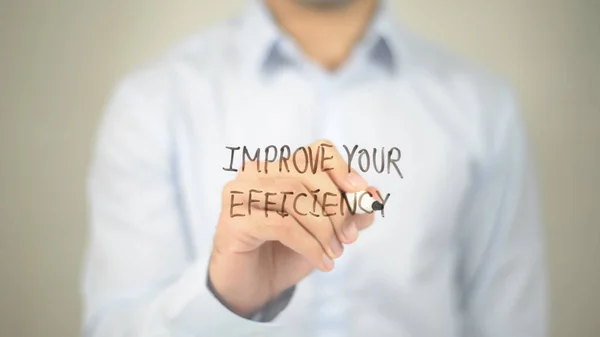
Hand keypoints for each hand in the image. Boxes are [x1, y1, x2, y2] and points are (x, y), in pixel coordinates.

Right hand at [208, 140, 376, 316]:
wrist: (253, 286)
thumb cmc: (286, 252)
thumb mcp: (326, 230)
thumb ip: (349, 212)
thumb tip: (373, 195)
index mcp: (279, 167)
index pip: (317, 151)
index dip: (343, 169)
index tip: (361, 195)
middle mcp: (256, 172)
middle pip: (307, 174)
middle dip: (336, 207)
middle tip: (349, 238)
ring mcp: (240, 193)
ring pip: (294, 197)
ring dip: (323, 229)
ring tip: (334, 253)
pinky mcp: (233, 219)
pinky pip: (281, 224)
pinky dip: (308, 244)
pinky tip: (321, 262)